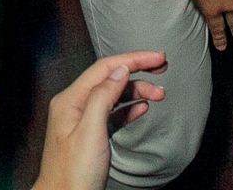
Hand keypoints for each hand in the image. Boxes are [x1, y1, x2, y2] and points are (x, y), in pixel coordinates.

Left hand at [32, 51, 167, 189]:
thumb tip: (120, 70)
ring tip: (159, 94)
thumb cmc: (73, 174)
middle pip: (110, 78)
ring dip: (137, 91)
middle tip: (162, 67)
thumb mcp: (90, 132)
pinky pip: (112, 114)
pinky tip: (143, 107)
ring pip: (114, 96)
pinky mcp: (90, 136)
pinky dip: (129, 108)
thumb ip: (104, 97)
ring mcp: (82, 121)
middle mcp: (74, 106)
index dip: (133, 59)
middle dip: (137, 71)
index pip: (105, 68)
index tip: (157, 58)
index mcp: (70, 100)